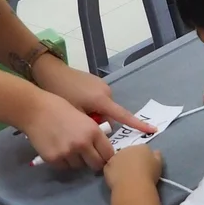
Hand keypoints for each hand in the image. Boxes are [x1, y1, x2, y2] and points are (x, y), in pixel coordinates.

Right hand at [22, 94, 121, 170]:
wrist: (35, 110)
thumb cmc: (60, 108)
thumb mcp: (83, 117)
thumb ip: (93, 134)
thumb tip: (101, 150)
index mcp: (93, 131)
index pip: (108, 154)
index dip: (106, 156)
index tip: (102, 156)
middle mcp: (83, 144)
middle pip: (96, 165)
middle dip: (93, 162)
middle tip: (87, 157)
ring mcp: (68, 153)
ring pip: (79, 167)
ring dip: (76, 161)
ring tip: (68, 148)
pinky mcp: (54, 159)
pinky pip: (64, 167)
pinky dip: (63, 161)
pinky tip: (58, 149)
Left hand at [35, 60, 155, 135]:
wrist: (51, 71)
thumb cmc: (61, 93)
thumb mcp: (75, 113)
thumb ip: (90, 124)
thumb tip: (100, 132)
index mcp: (102, 100)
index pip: (124, 116)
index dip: (138, 124)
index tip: (152, 129)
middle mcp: (106, 92)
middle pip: (110, 114)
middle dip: (100, 121)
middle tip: (81, 122)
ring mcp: (101, 85)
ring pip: (104, 107)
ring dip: (94, 112)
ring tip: (76, 110)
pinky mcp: (96, 82)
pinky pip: (99, 99)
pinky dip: (92, 104)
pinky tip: (77, 102)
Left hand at [104, 145, 163, 189]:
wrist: (133, 185)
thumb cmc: (149, 174)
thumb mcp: (159, 164)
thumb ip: (157, 156)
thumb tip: (155, 152)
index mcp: (141, 147)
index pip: (143, 149)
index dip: (144, 157)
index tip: (145, 166)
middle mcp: (128, 148)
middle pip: (129, 152)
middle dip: (131, 159)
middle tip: (135, 171)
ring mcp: (116, 156)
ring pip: (119, 159)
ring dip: (121, 165)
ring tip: (125, 177)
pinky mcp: (107, 166)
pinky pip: (111, 168)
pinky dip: (113, 172)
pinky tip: (118, 180)